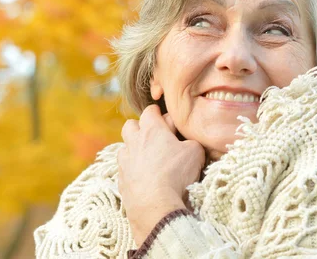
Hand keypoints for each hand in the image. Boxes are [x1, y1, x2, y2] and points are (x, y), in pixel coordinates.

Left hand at [117, 105, 205, 245]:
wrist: (155, 205)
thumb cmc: (176, 174)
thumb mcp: (195, 152)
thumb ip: (191, 141)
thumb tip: (188, 143)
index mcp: (152, 130)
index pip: (149, 111)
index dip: (157, 112)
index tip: (163, 117)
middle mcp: (134, 142)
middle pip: (130, 125)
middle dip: (140, 127)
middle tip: (153, 136)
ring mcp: (125, 161)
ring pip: (124, 147)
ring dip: (134, 149)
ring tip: (147, 158)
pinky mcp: (121, 180)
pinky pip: (124, 168)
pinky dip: (132, 169)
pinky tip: (144, 177)